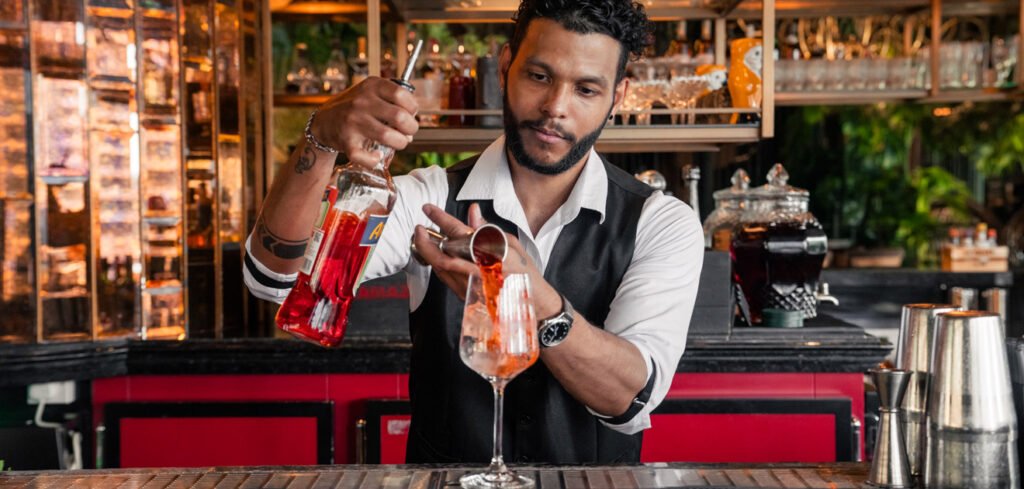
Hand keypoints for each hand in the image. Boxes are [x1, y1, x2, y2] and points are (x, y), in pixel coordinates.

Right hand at [310, 77, 418, 168]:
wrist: (324, 121)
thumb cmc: (355, 107)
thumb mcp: (370, 91)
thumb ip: (392, 98)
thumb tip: (413, 119)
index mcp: (371, 86)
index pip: (402, 95)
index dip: (412, 108)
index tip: (410, 114)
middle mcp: (362, 102)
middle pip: (400, 117)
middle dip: (411, 128)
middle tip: (408, 132)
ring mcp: (353, 121)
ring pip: (388, 136)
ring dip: (400, 143)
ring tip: (398, 142)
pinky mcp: (347, 141)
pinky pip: (366, 156)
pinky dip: (375, 159)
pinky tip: (376, 155)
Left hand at [412, 204, 559, 316]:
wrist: (532, 305)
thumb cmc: (526, 273)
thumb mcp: (512, 245)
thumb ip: (489, 229)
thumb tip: (473, 213)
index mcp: (488, 254)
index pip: (457, 232)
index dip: (439, 218)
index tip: (428, 209)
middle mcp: (475, 271)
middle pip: (439, 255)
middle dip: (424, 241)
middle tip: (418, 229)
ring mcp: (469, 287)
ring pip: (439, 269)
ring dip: (428, 253)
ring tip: (424, 240)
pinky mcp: (467, 296)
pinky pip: (446, 279)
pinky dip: (438, 266)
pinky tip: (437, 257)